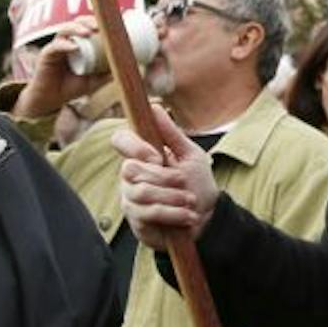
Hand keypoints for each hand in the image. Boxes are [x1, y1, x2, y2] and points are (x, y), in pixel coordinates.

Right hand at [10, 16, 107, 117]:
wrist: (51, 100)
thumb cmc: (72, 87)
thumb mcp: (93, 81)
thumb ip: (106, 74)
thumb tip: (125, 67)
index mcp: (78, 44)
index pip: (87, 27)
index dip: (97, 22)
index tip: (110, 24)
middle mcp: (66, 42)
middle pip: (76, 24)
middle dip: (88, 21)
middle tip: (99, 26)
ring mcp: (56, 47)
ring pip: (64, 30)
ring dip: (76, 28)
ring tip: (88, 32)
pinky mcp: (46, 55)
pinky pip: (55, 46)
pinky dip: (65, 45)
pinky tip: (74, 46)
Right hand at [114, 107, 219, 247]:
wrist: (207, 218)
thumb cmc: (197, 183)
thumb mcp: (190, 154)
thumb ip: (171, 133)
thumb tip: (154, 107)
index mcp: (142, 155)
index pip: (120, 140)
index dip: (135, 147)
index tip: (158, 157)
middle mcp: (131, 176)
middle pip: (129, 169)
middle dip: (162, 177)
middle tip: (183, 181)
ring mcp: (130, 198)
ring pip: (141, 192)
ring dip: (172, 196)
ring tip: (190, 201)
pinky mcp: (136, 219)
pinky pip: (148, 213)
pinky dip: (173, 213)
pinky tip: (188, 216)